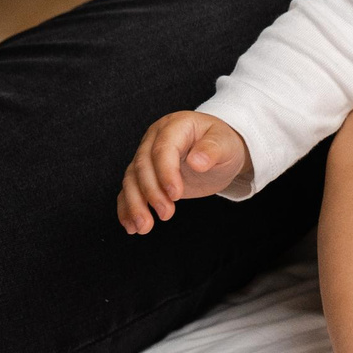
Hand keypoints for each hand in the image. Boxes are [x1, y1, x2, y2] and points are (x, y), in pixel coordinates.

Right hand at [117, 111, 250, 234]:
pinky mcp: (144, 175)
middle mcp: (155, 138)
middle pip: (143, 165)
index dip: (166, 172)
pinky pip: (129, 190)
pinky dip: (127, 208)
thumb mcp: (226, 144)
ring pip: (132, 179)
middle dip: (152, 192)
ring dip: (135, 204)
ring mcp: (147, 156)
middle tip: (166, 214)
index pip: (163, 149)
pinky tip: (132, 226)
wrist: (219, 152)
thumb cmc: (223, 144)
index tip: (176, 195)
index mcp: (175, 126)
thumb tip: (196, 161)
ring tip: (143, 227)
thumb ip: (213, 149)